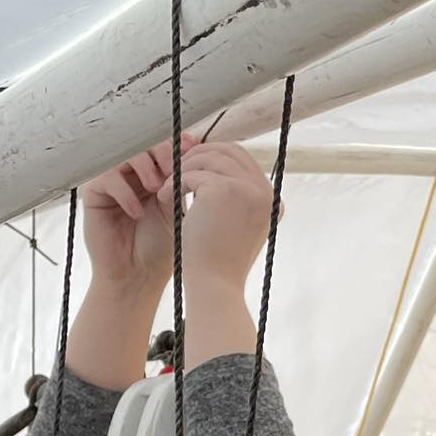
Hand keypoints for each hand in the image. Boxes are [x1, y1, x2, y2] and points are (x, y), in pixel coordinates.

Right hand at [83, 139, 187, 297]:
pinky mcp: (95, 194)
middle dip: (161, 152)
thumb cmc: (160, 249)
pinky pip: (107, 178)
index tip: (192, 149)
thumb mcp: (177, 210)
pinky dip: (124, 192)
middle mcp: (134, 175)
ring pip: (126, 155)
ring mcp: (114, 182)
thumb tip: (195, 147)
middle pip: (144, 144)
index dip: (177, 144)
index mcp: (157, 176)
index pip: (164, 147)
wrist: (139, 277)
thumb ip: (181, 180)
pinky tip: (136, 212)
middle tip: (172, 170)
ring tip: (156, 190)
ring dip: (144, 167)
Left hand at [177, 139, 276, 301]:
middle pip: (229, 150)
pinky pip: (192, 173)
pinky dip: (175, 183)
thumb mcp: (234, 225)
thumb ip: (234, 196)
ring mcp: (247, 189)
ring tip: (168, 190)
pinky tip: (165, 198)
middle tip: (177, 171)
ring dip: (183, 170)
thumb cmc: (218, 261)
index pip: (244, 160)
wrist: (214, 285)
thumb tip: (213, 165)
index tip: (193, 168)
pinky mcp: (224, 190)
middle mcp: (265, 192)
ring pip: (208, 158)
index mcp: (271, 200)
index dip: (216, 157)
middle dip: (199, 156)